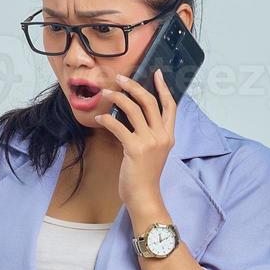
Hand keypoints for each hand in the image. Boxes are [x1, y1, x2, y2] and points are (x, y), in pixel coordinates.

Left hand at [95, 68, 176, 208]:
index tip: (157, 73)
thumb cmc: (145, 175)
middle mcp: (161, 136)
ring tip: (105, 93)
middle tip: (119, 78)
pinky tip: (99, 118)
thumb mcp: (153, 152)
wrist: (144, 196)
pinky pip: (118, 126)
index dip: (164, 88)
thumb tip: (133, 115)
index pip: (170, 106)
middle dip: (133, 86)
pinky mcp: (135, 149)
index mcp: (168, 136)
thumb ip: (149, 134)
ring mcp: (149, 142)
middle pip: (149, 102)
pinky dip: (107, 119)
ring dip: (117, 97)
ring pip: (133, 109)